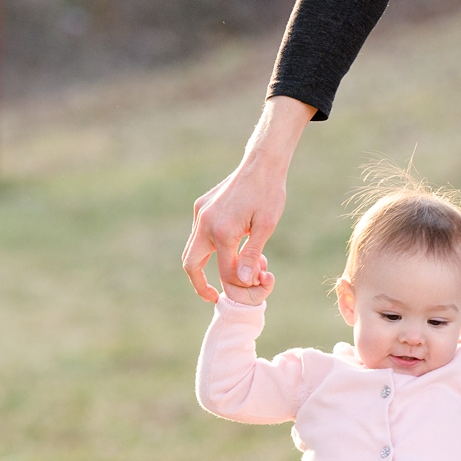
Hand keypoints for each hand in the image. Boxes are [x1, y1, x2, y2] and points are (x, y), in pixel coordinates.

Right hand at [182, 97, 313, 301]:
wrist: (262, 163)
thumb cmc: (269, 194)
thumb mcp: (265, 227)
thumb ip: (252, 255)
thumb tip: (243, 281)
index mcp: (221, 231)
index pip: (224, 271)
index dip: (236, 284)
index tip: (248, 288)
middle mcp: (204, 223)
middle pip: (191, 264)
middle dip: (199, 283)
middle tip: (212, 296)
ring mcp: (200, 213)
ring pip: (193, 249)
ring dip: (206, 264)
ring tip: (227, 273)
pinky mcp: (201, 206)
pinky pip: (199, 233)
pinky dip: (210, 247)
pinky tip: (230, 248)